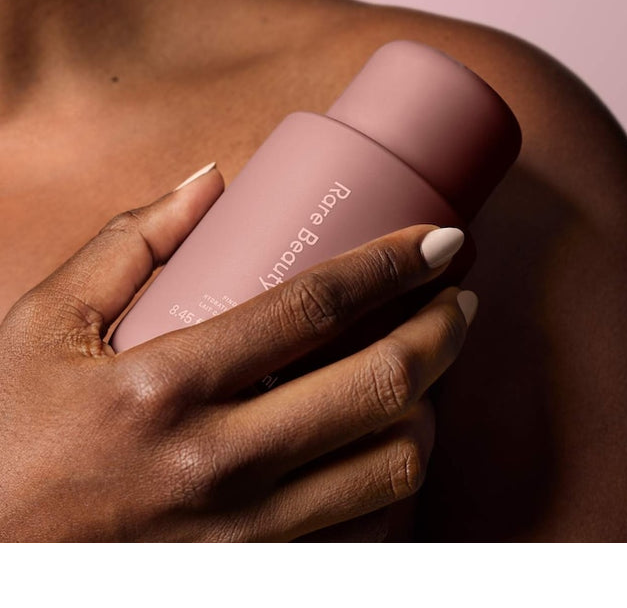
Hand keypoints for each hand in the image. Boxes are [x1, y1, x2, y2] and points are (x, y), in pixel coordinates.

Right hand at [0, 166, 475, 541]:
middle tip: (459, 298)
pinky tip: (388, 441)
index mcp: (165, 385)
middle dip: (443, 331)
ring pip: (389, 466)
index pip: (313, 306)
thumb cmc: (11, 440)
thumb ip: (126, 243)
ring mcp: (242, 533)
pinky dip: (394, 479)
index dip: (392, 263)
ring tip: (428, 368)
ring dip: (431, 406)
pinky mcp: (253, 574)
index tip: (442, 239)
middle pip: (377, 385)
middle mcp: (216, 462)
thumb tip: (209, 182)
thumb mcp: (41, 326)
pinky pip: (363, 531)